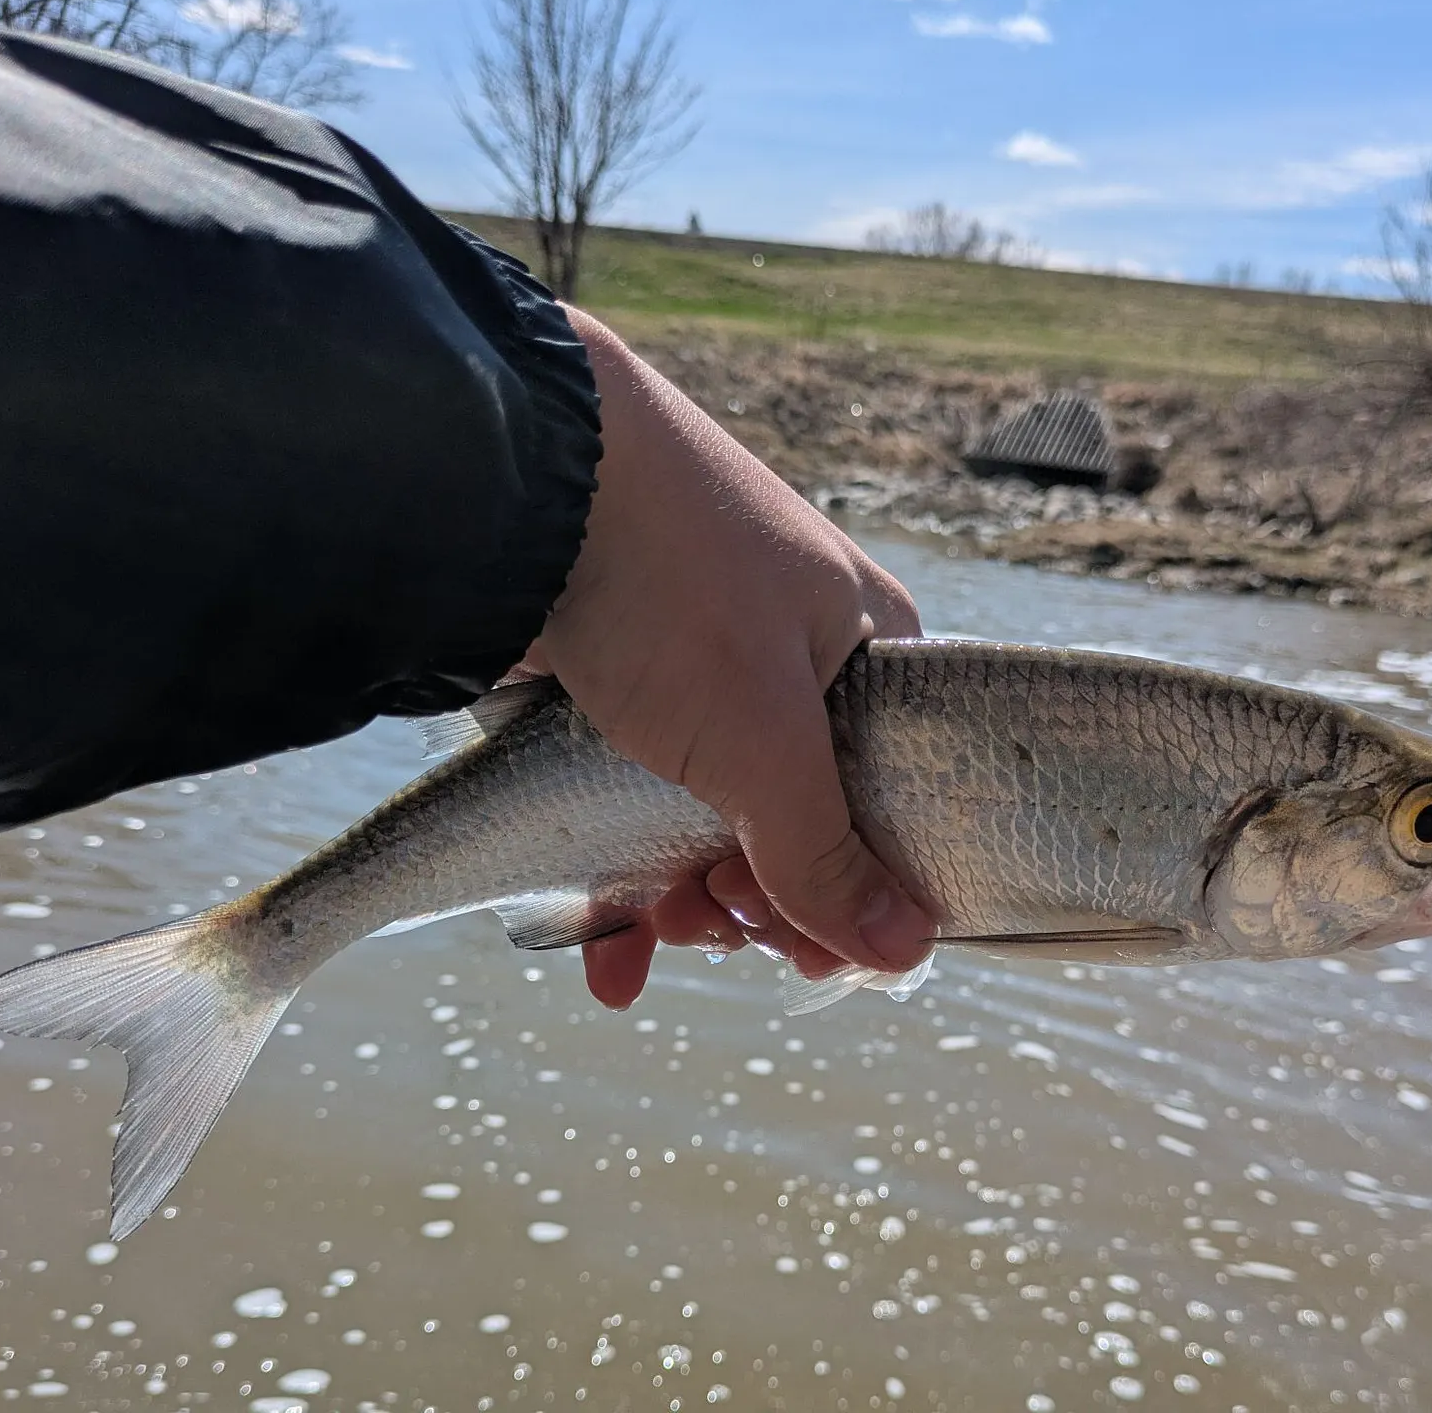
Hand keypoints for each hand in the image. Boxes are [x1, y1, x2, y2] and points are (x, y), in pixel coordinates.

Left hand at [521, 308, 926, 1006]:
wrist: (519, 473)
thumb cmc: (674, 582)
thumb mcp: (765, 734)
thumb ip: (828, 850)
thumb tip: (911, 955)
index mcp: (867, 652)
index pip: (894, 799)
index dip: (861, 886)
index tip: (811, 948)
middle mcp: (791, 666)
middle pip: (800, 825)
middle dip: (759, 899)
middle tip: (720, 921)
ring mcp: (697, 678)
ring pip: (712, 826)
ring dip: (689, 901)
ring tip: (658, 928)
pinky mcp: (612, 694)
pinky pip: (633, 812)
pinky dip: (623, 890)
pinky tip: (609, 958)